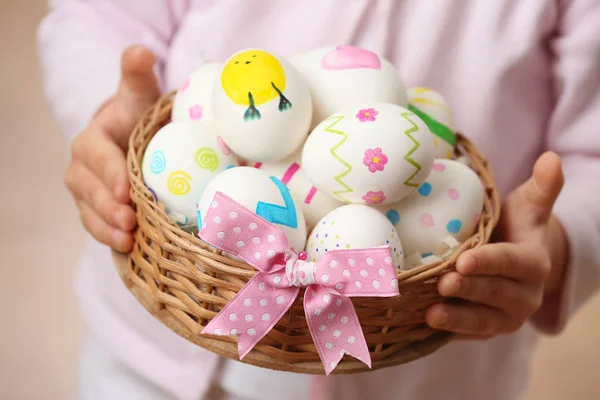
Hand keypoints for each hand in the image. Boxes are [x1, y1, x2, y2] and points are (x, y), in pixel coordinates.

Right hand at [65, 46, 159, 251]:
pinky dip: (110, 239)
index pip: (98, 158)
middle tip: (131, 221)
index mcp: (92, 141)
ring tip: (129, 241)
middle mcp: (83, 170)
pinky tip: (129, 249)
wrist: (133, 142)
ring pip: (92, 213)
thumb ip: (137, 76)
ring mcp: (88, 195)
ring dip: (108, 229)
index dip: (110, 174)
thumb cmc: (139, 118)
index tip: (128, 190)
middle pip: (91, 191)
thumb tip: (140, 52)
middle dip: (109, 207)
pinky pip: (98, 228)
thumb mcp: (139, 95)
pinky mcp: (97, 213)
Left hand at [426, 152, 568, 337]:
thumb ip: (542, 187)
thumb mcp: (529, 207)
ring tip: (431, 313)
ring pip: (481, 321)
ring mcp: (504, 318)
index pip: (511, 263)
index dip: (489, 263)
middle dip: (469, 289)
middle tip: (442, 282)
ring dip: (457, 318)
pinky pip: (467, 334)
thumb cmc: (515, 229)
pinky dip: (448, 331)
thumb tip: (551, 158)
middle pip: (494, 293)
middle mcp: (524, 297)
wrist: (513, 264)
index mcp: (534, 265)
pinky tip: (422, 325)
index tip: (464, 260)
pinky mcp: (484, 332)